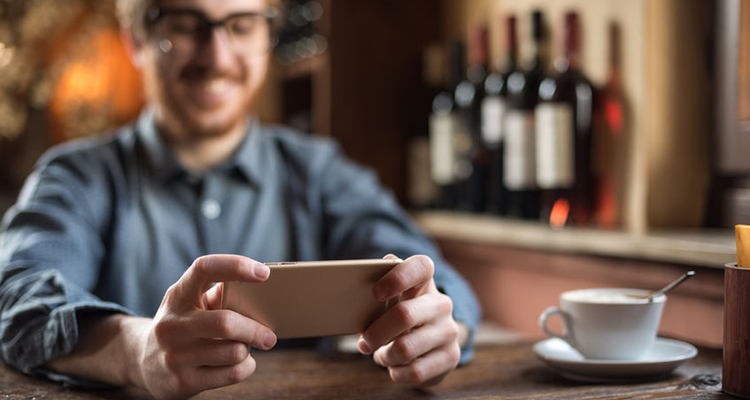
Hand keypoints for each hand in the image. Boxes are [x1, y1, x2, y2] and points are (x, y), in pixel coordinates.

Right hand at [134, 255, 276, 398]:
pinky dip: (245, 367)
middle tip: (269, 336)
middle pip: (224, 322)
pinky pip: (231, 374)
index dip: (236, 266)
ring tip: (246, 348)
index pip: (204, 269)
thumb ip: (220, 292)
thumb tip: (260, 288)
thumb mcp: (191, 302)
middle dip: (255, 329)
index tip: (264, 273)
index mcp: (178, 295)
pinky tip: (241, 363)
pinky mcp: (182, 381)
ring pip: (233, 352)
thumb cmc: (183, 323)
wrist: (143, 361)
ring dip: (248, 350)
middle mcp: (172, 324)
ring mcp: (175, 354)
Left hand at [357, 255, 460, 385]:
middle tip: (364, 343)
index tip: (375, 294)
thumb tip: (353, 291)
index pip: (421, 266)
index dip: (398, 277)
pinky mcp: (451, 356)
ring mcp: (449, 331)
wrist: (434, 346)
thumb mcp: (393, 304)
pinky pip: (415, 372)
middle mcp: (441, 304)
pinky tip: (395, 367)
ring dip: (385, 356)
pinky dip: (396, 372)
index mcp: (424, 283)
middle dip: (376, 333)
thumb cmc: (401, 320)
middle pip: (404, 315)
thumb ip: (379, 294)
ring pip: (406, 348)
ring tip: (382, 355)